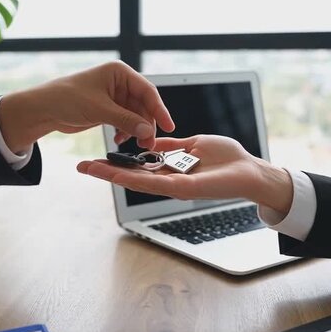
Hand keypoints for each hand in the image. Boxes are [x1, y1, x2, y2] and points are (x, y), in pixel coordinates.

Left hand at [0, 61, 174, 150]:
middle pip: (143, 105)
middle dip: (147, 124)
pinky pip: (125, 121)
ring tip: (136, 145)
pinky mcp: (108, 110)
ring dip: (137, 130)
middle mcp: (119, 83)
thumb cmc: (66, 100)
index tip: (169, 125)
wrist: (43, 110)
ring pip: (135, 115)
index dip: (159, 109)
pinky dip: (126, 131)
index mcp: (119, 72)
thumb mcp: (99, 110)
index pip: (147, 91)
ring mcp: (114, 97)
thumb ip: (126, 120)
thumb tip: (148, 131)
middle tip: (149, 143)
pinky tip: (120, 140)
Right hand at [77, 135, 293, 213]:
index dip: (116, 163)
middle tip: (81, 167)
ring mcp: (172, 186)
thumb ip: (171, 146)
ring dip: (112, 176)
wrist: (249, 170)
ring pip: (136, 182)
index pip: (137, 166)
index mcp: (169, 169)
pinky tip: (115, 175)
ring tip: (89, 169)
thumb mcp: (193, 143)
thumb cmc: (226, 158)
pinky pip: (153, 183)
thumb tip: (151, 142)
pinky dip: (133, 179)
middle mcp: (167, 179)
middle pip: (131, 176)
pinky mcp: (181, 189)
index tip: (96, 158)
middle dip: (106, 172)